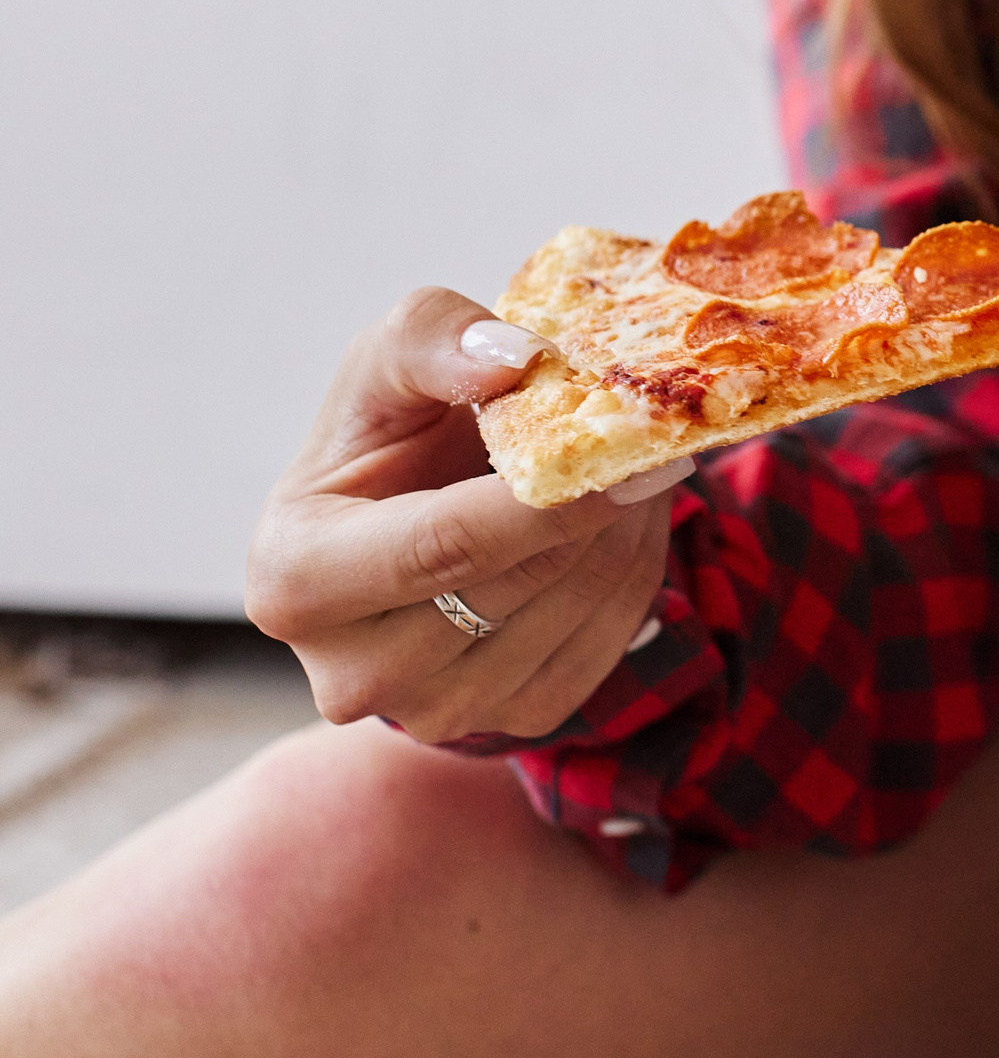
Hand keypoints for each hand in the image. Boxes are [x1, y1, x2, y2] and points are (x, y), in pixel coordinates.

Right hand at [246, 288, 692, 743]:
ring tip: (627, 470)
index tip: (623, 451)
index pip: (440, 545)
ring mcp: (431, 711)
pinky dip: (633, 575)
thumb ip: (434, 335)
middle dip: (596, 506)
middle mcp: (351, 672)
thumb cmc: (397, 434)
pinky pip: (605, 646)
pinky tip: (618, 525)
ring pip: (572, 615)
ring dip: (626, 534)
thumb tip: (510, 360)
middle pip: (517, 585)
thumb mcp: (392, 358)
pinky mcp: (510, 722)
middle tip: (647, 442)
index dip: (542, 500)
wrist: (427, 512)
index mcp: (293, 580)